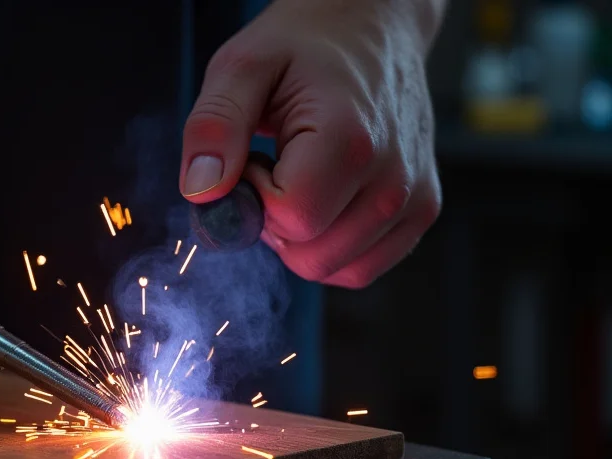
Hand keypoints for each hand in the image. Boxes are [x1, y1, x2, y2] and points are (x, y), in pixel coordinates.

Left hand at [180, 0, 443, 287]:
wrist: (369, 25)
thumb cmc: (303, 45)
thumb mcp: (241, 67)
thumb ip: (214, 128)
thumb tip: (200, 192)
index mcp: (350, 139)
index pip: (288, 219)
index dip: (254, 197)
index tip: (254, 155)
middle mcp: (394, 177)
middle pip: (310, 257)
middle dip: (275, 224)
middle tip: (276, 165)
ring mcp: (414, 199)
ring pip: (334, 270)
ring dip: (302, 237)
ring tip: (302, 175)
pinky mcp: (421, 211)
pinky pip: (360, 268)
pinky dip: (331, 248)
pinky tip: (324, 198)